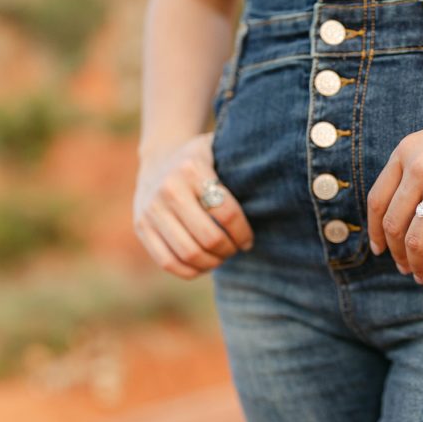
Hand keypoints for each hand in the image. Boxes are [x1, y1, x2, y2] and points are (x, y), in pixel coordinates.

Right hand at [133, 132, 253, 278]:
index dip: (243, 233)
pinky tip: (205, 265)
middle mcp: (168, 188)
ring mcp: (150, 209)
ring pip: (189, 253)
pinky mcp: (141, 227)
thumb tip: (281, 184)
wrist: (160, 159)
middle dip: (229, 250)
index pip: (227, 213)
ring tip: (222, 257)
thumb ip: (244, 162)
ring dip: (213, 263)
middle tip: (236, 249)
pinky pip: (168, 262)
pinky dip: (191, 271)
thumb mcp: (221, 150)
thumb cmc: (204, 160)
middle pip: (209, 237)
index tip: (248, 239)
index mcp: (192, 169)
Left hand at [366, 80, 422, 290]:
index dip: (374, 231)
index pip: (377, 201)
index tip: (379, 249)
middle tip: (404, 268)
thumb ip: (421, 167)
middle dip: (396, 253)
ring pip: (416, 239)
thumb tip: (413, 208)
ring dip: (415, 264)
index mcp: (407, 151)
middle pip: (393, 224)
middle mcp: (420, 167)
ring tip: (420, 277)